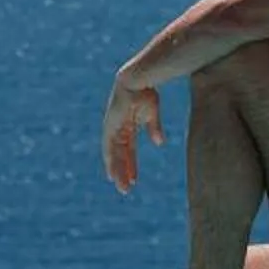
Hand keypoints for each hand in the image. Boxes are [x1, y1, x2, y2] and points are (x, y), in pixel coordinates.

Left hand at [102, 75, 163, 191]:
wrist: (138, 78)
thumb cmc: (146, 90)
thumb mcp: (152, 113)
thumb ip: (153, 128)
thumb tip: (159, 143)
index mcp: (128, 125)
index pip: (128, 149)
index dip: (130, 164)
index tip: (133, 179)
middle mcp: (118, 128)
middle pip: (120, 155)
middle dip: (123, 172)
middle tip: (126, 190)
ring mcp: (113, 127)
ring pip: (114, 155)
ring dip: (117, 171)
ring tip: (121, 187)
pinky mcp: (110, 126)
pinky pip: (109, 147)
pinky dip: (110, 161)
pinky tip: (112, 173)